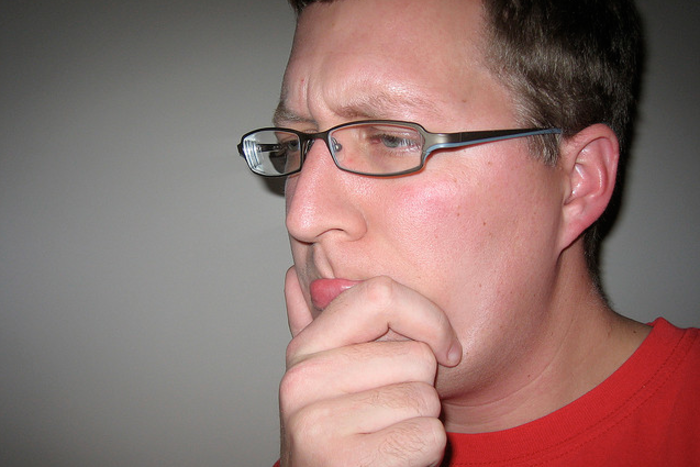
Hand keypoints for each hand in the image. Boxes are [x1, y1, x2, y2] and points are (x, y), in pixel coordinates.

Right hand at [279, 267, 461, 466]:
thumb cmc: (344, 434)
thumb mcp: (328, 379)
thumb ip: (316, 326)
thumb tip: (292, 278)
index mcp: (304, 348)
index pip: (380, 294)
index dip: (427, 317)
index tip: (443, 348)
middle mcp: (302, 380)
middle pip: (416, 355)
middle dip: (422, 387)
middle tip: (391, 412)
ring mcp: (317, 423)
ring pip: (424, 398)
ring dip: (421, 422)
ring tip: (388, 435)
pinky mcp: (344, 462)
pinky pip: (428, 436)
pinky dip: (425, 453)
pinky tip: (393, 458)